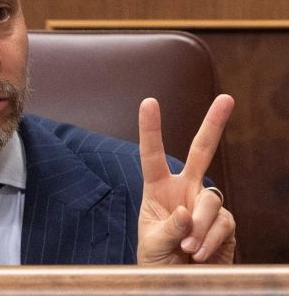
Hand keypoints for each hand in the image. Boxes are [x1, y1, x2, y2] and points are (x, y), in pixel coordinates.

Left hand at [136, 94, 235, 264]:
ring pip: (209, 200)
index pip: (152, 155)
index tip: (149, 102)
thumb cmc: (157, 260)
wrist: (176, 282)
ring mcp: (206, 204)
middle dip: (214, 124)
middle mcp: (184, 190)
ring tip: (186, 249)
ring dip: (197, 227)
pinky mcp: (225, 222)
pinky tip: (199, 254)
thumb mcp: (152, 244)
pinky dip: (209, 240)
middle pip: (202, 152)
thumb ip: (168, 228)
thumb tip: (186, 211)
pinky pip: (222, 222)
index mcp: (158, 188)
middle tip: (227, 98)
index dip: (151, 129)